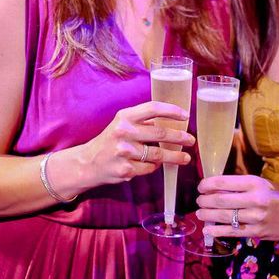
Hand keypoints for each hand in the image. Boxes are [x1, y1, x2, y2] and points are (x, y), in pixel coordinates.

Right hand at [76, 101, 194, 185]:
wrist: (88, 163)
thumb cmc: (110, 141)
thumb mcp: (122, 124)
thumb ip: (142, 121)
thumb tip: (171, 121)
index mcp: (124, 117)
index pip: (153, 108)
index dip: (172, 110)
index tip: (186, 115)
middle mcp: (124, 132)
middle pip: (160, 134)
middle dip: (180, 138)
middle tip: (191, 140)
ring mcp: (124, 152)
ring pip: (158, 155)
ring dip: (175, 157)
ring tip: (185, 158)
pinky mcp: (126, 169)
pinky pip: (149, 168)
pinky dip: (154, 167)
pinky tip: (154, 165)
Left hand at [195, 175, 278, 240]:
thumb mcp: (263, 183)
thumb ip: (242, 185)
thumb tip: (216, 187)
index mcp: (256, 183)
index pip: (225, 182)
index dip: (208, 184)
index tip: (200, 186)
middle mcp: (255, 199)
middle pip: (221, 200)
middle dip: (205, 200)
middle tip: (198, 200)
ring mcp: (256, 218)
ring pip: (224, 216)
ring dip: (207, 215)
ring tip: (200, 213)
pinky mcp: (257, 233)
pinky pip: (232, 232)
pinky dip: (217, 231)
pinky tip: (208, 230)